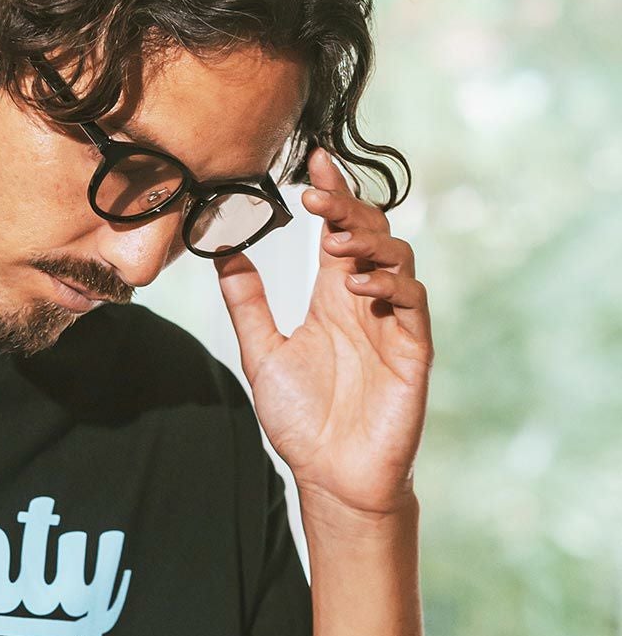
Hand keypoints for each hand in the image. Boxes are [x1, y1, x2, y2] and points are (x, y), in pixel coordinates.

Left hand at [212, 145, 432, 518]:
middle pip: (370, 233)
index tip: (313, 158)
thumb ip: (248, 304)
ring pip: (398, 258)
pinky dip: (389, 285)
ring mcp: (394, 323)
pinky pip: (413, 303)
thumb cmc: (303, 420)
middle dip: (347, 207)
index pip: (338, 232)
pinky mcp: (413, 350)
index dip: (332, 194)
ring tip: (333, 242)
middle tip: (315, 194)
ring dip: (367, 241)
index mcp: (333, 299)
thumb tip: (222, 254)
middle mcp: (367, 303)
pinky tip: (357, 286)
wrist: (332, 476)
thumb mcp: (262, 354)